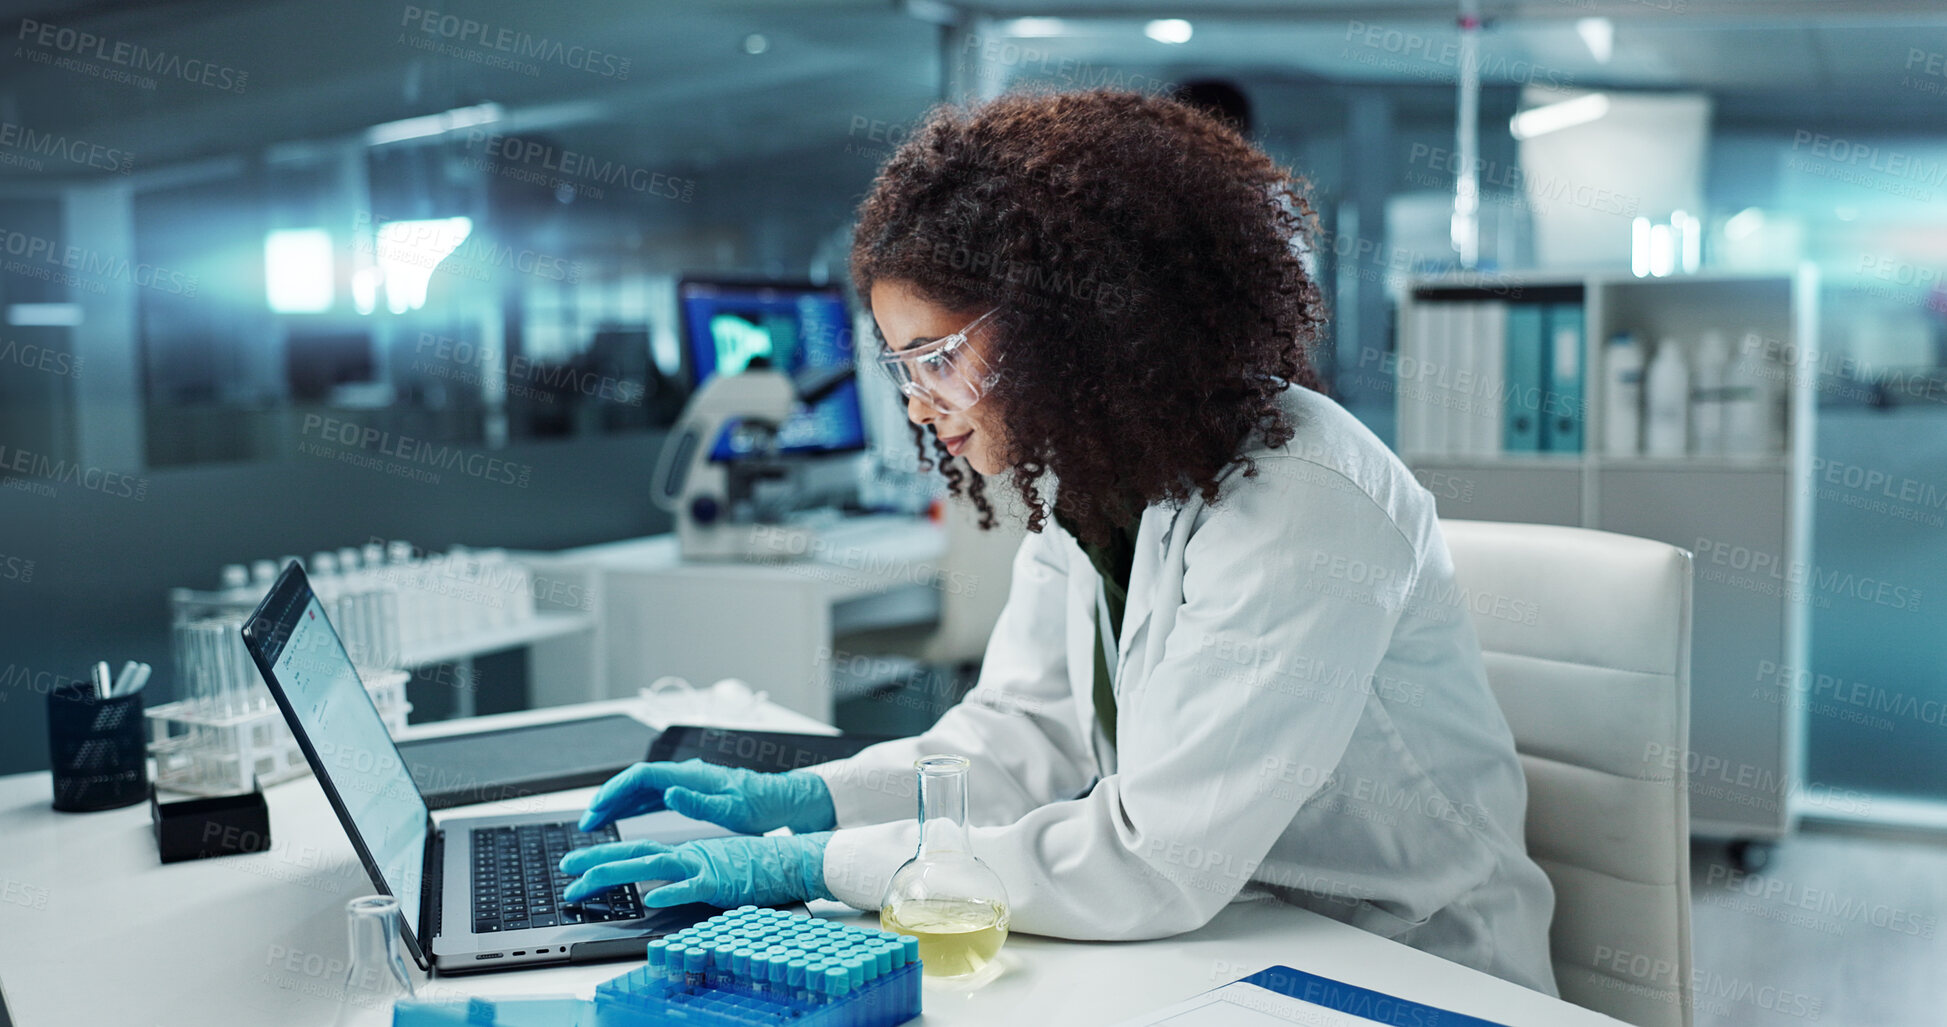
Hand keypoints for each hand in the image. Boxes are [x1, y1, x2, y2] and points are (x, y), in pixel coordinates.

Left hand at [559, 833, 834, 907]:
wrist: (792, 859)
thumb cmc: (757, 868)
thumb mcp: (714, 870)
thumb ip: (686, 876)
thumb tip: (659, 890)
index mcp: (686, 852)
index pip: (638, 852)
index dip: (605, 857)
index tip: (577, 866)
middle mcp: (688, 854)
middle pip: (634, 854)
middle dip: (595, 863)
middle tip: (565, 872)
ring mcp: (703, 866)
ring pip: (652, 866)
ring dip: (616, 874)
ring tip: (587, 885)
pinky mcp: (721, 882)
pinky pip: (693, 887)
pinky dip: (672, 891)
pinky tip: (652, 899)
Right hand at [578, 759, 836, 834]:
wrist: (784, 800)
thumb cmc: (762, 804)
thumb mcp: (733, 809)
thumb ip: (699, 802)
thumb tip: (669, 793)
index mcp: (691, 776)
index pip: (641, 777)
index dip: (615, 791)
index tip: (596, 809)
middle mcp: (685, 775)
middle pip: (636, 782)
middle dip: (608, 799)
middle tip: (587, 822)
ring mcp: (687, 783)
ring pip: (642, 791)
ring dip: (618, 805)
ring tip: (596, 823)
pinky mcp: (691, 793)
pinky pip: (653, 799)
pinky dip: (634, 809)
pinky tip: (623, 821)